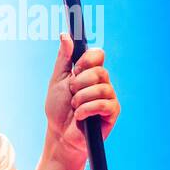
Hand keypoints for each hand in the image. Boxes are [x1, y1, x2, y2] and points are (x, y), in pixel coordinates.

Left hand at [44, 33, 120, 163]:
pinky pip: (103, 104)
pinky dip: (86, 110)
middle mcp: (102, 82)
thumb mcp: (57, 80)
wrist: (60, 134)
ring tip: (75, 107)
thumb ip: (63, 58)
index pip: (98, 54)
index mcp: (90, 72)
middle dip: (80, 84)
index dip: (87, 60)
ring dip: (81, 99)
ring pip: (101, 88)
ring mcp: (109, 97)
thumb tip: (65, 35)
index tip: (75, 70)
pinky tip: (80, 116)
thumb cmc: (58, 108)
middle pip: (100, 71)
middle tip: (72, 93)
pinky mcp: (112, 112)